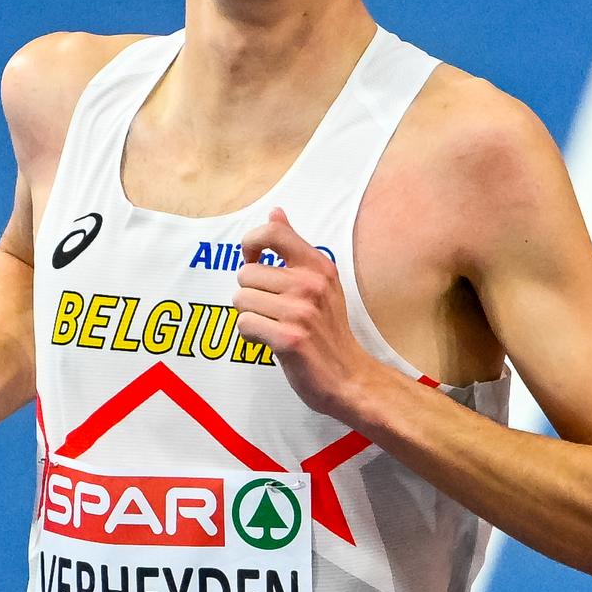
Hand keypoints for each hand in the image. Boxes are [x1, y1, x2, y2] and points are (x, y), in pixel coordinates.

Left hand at [234, 211, 378, 421]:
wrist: (350, 379)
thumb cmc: (330, 331)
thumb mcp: (322, 282)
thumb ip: (295, 247)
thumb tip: (275, 212)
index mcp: (318, 266)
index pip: (272, 233)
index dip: (251, 243)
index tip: (254, 260)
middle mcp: (310, 285)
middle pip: (246, 273)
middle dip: (249, 294)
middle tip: (269, 310)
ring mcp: (300, 312)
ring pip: (241, 299)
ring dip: (249, 316)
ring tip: (270, 326)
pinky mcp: (289, 339)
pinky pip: (245, 324)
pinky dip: (250, 335)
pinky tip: (268, 341)